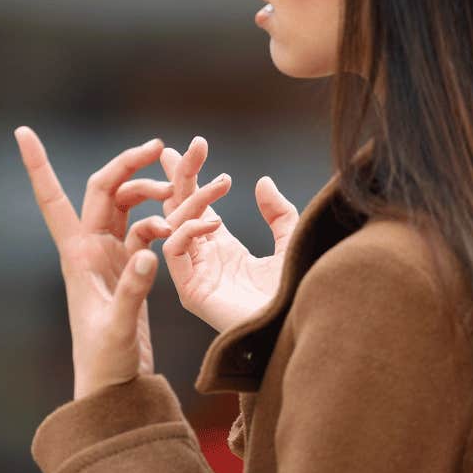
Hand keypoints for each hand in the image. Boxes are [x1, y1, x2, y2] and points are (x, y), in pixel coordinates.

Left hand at [16, 127, 168, 401]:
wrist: (113, 389)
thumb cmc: (104, 363)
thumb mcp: (118, 327)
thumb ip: (134, 289)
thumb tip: (149, 250)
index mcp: (76, 254)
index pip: (53, 198)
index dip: (38, 164)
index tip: (22, 131)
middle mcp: (89, 248)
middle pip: (104, 188)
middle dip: (128, 163)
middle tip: (160, 146)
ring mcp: (110, 256)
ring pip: (128, 204)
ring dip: (151, 193)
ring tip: (180, 199)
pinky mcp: (130, 268)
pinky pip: (147, 229)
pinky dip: (165, 221)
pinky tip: (187, 225)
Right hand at [118, 139, 299, 333]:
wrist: (298, 326)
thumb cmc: (297, 295)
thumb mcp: (291, 243)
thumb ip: (279, 215)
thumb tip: (263, 182)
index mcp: (222, 249)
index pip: (196, 206)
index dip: (191, 175)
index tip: (193, 146)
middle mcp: (203, 259)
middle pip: (179, 209)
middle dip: (181, 175)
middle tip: (188, 146)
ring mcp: (194, 275)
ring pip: (173, 225)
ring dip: (192, 199)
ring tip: (221, 184)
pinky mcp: (191, 291)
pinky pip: (173, 252)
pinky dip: (187, 231)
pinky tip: (212, 223)